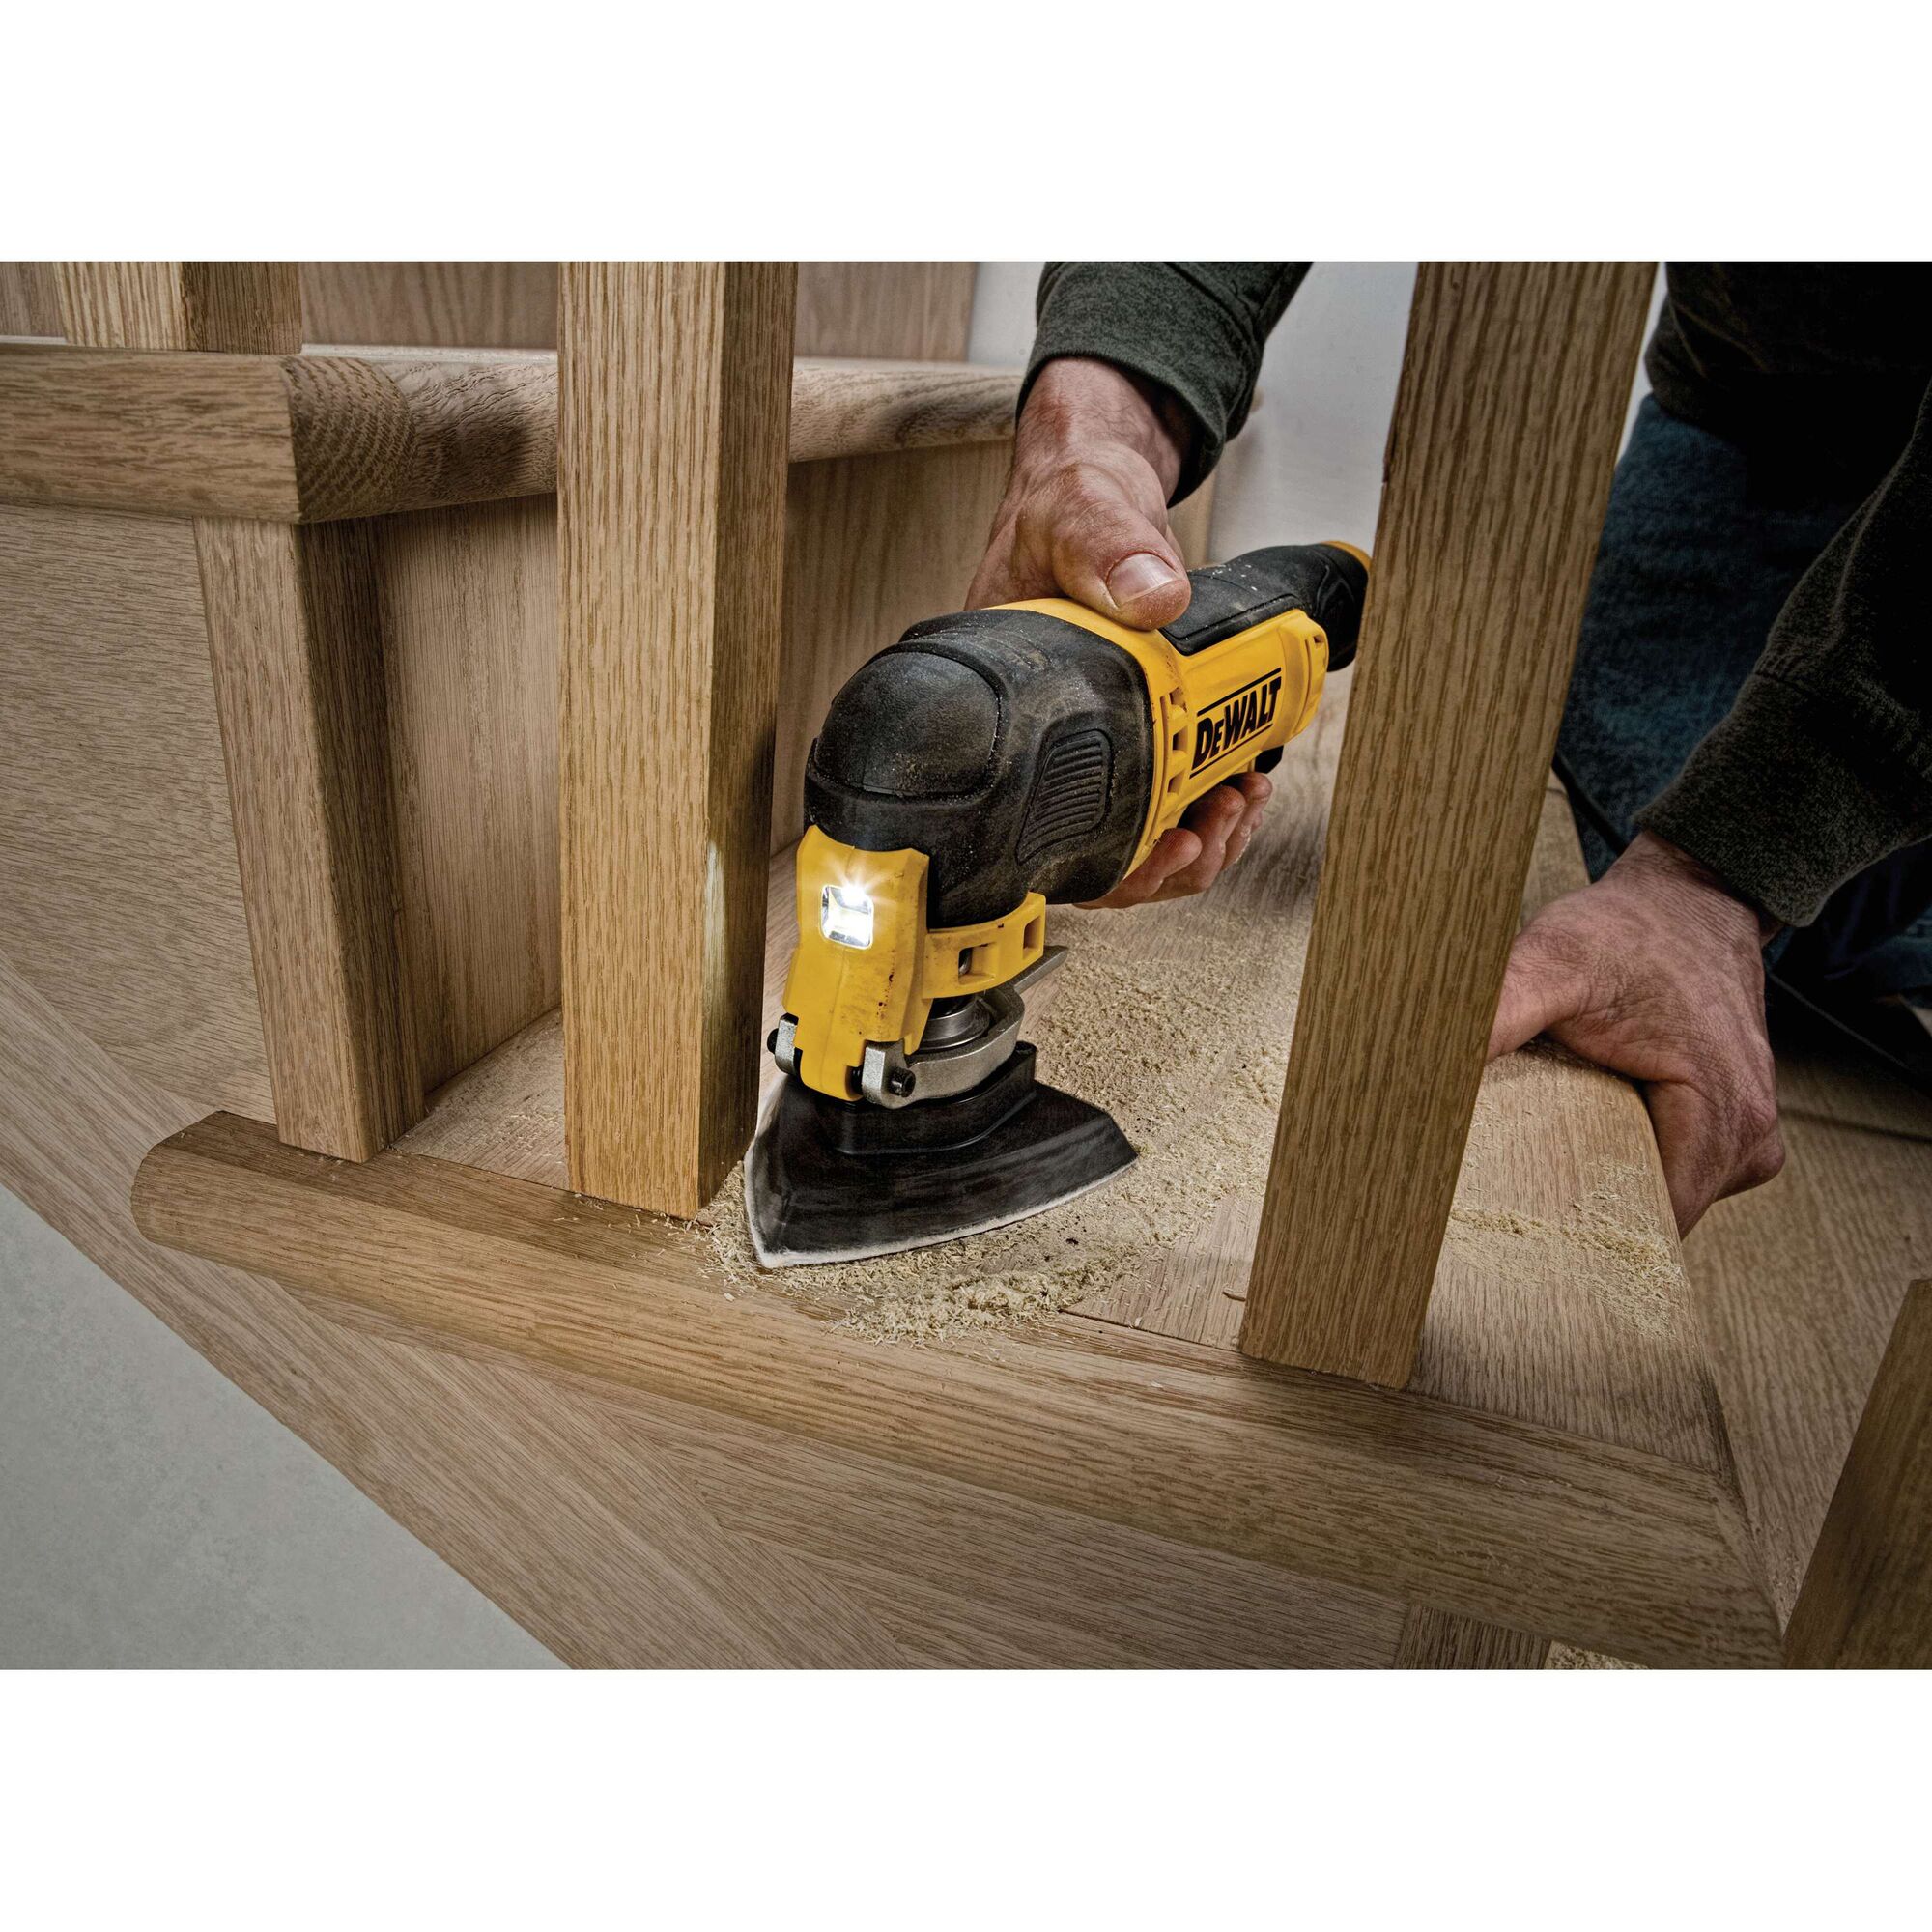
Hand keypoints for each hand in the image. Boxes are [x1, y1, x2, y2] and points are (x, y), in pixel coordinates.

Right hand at [971, 357, 1266, 905]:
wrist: (1089, 487)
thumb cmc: (1059, 506)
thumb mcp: (1078, 513)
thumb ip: (1109, 547)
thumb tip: (1156, 598)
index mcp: (1009, 715)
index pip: (1039, 832)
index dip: (1108, 865)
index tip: (1170, 845)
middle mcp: (1046, 743)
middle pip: (1098, 857)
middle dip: (1172, 858)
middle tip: (1222, 815)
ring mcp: (1092, 742)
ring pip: (1135, 838)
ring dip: (1199, 839)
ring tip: (1241, 798)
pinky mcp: (1130, 732)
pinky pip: (1162, 798)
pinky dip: (1207, 803)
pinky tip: (1241, 778)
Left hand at [1487, 831, 1783, 1233]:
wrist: (1688, 895)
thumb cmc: (1626, 928)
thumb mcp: (1551, 962)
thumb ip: (1497, 1015)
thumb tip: (1426, 1068)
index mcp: (1722, 1112)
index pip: (1653, 1222)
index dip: (1584, 1229)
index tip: (1517, 1226)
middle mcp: (1751, 1133)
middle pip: (1659, 1217)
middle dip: (1590, 1212)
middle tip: (1515, 1199)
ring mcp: (1751, 1131)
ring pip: (1669, 1197)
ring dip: (1611, 1186)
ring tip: (1545, 1167)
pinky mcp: (1736, 1123)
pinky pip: (1681, 1170)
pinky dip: (1634, 1161)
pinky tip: (1587, 1140)